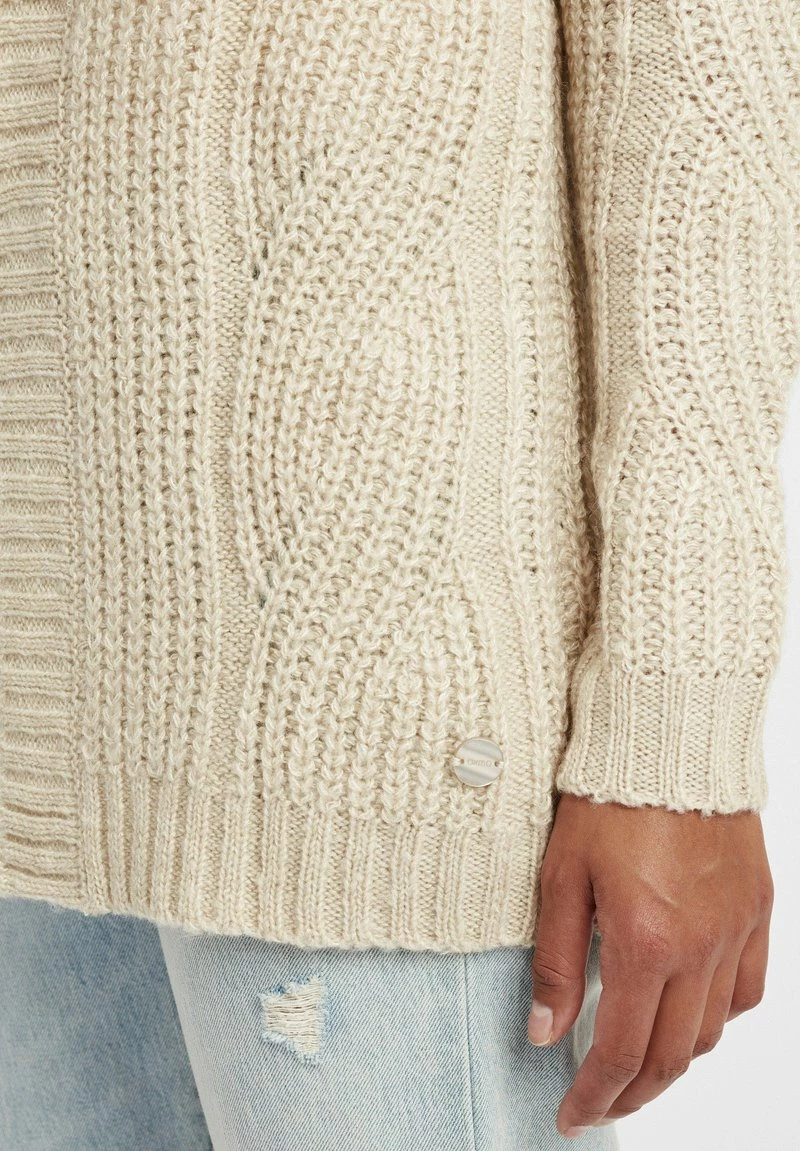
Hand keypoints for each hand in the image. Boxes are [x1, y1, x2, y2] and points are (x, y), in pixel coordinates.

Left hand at [528, 792, 773, 1138]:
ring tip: (637, 1062)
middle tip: (600, 1104)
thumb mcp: (561, 874)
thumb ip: (555, 959)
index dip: (594, 1095)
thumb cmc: (605, 796)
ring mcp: (736, 931)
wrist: (669, 737)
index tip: (571, 1115)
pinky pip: (749, 989)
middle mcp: (700, 949)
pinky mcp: (757, 909)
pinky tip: (690, 1012)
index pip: (620, 1050)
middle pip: (671, 1056)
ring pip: (711, 1030)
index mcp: (644, 942)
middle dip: (632, 1093)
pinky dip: (718, 1016)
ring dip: (673, 1059)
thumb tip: (545, 1032)